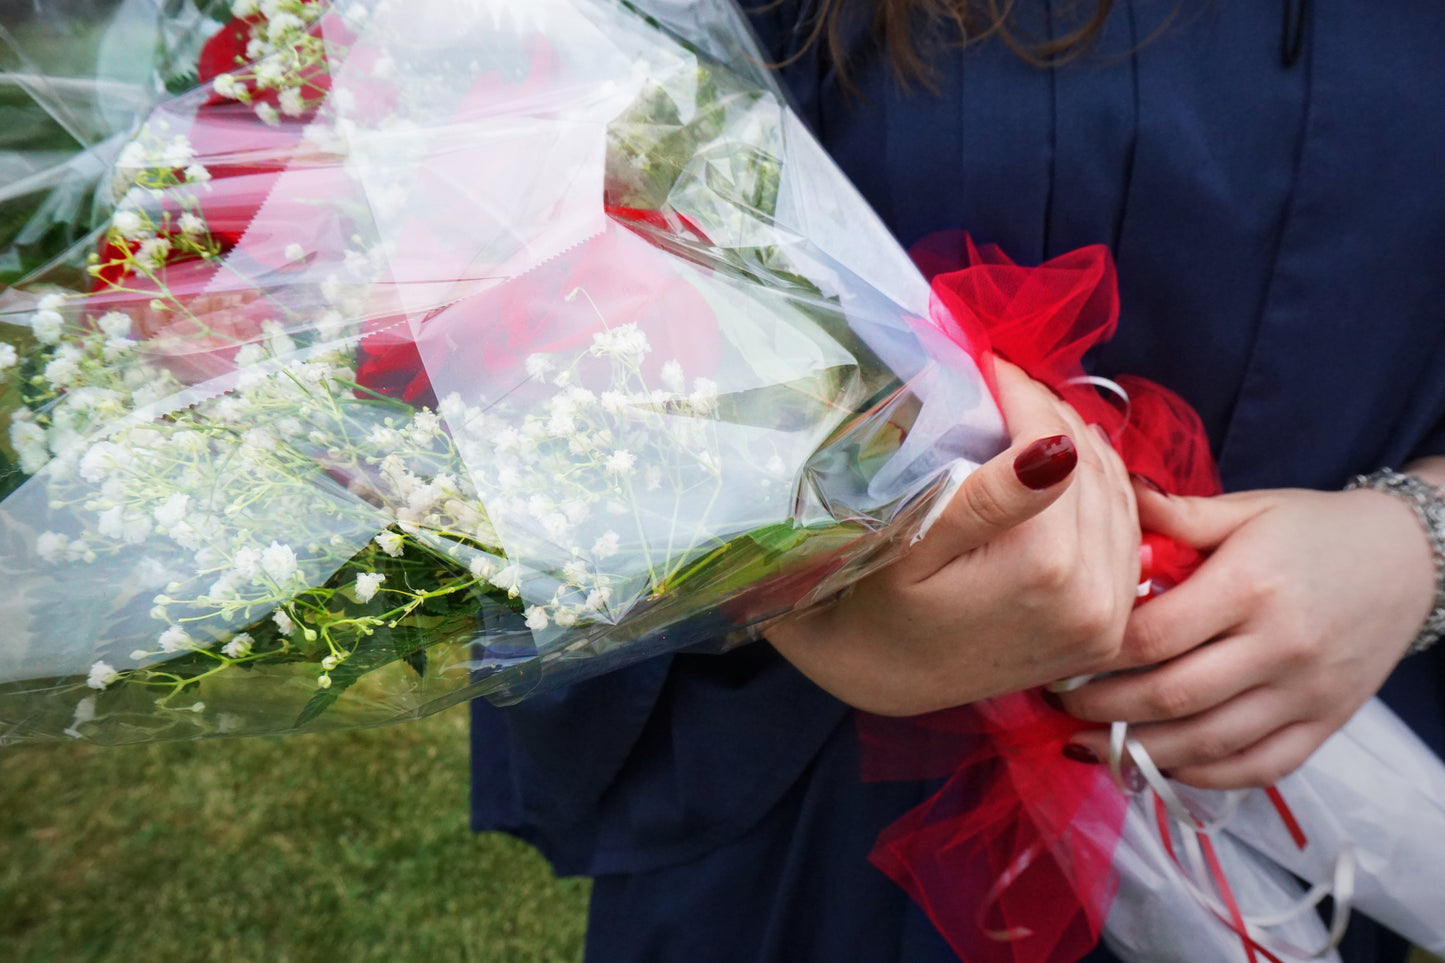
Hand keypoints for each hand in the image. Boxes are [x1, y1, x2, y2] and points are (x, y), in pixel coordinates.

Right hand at [766, 361, 1140, 716]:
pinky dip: (1102, 493)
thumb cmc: (876, 605)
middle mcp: (1095, 598)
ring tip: (1033, 417)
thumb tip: (1056, 447)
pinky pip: (1125, 538)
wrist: (884, 678)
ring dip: (1082, 447)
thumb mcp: (913, 548)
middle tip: (1008, 385)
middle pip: (1095, 469)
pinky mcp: (1109, 630)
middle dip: (1052, 414)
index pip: (1057, 447)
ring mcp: (1109, 619)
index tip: (991, 363)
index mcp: (1048, 568)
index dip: (1024, 396)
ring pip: (1120, 497)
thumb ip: (989, 499)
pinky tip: (1066, 472)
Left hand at [1059, 477, 1436, 788]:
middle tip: (1058, 702)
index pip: (1153, 635)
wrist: (1410, 561)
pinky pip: (1257, 768)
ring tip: (1086, 744)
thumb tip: (1110, 496)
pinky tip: (1157, 765)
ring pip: (1207, 742)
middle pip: (1171, 696)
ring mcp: (1305, 693)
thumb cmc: (1313, 530)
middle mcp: (1280, 646)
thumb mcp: (1247, 509)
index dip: (1096, 651)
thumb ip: (1177, 515)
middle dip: (1102, 708)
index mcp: (1250, 586)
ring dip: (1138, 752)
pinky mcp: (1324, 724)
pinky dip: (1201, 775)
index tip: (1058, 650)